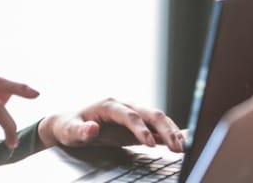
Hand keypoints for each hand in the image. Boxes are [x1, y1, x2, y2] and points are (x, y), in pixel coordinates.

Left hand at [38, 98, 185, 152]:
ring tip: (183, 147)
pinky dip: (170, 134)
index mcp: (109, 105)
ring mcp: (133, 116)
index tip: (149, 144)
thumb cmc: (68, 126)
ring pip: (157, 120)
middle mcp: (124, 107)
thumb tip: (92, 128)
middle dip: (165, 129)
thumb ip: (80, 131)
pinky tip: (184, 141)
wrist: (69, 124)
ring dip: (172, 132)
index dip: (140, 128)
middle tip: (176, 147)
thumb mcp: (68, 130)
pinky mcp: (137, 127)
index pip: (129, 115)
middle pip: (150, 114)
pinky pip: (156, 129)